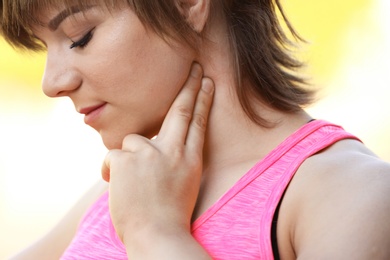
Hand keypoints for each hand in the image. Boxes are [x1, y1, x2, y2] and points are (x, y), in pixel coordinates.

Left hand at [101, 63, 213, 248]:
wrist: (157, 238)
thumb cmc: (166, 215)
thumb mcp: (180, 184)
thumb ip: (169, 159)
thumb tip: (151, 140)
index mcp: (190, 161)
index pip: (198, 124)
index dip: (202, 101)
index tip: (207, 82)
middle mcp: (173, 153)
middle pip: (182, 112)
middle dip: (190, 87)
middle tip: (195, 68)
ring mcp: (150, 154)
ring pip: (134, 140)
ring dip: (130, 161)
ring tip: (134, 186)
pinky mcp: (126, 159)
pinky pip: (113, 156)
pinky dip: (111, 172)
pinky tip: (118, 188)